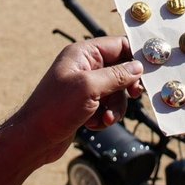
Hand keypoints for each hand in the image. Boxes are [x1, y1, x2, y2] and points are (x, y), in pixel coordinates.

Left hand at [7, 35, 144, 166]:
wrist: (33, 138)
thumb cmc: (55, 108)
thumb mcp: (90, 88)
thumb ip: (116, 75)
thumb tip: (138, 67)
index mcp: (83, 53)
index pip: (118, 46)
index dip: (135, 56)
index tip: (150, 70)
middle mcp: (84, 67)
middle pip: (121, 71)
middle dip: (125, 89)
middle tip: (135, 95)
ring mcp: (84, 87)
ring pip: (115, 93)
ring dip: (114, 108)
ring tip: (104, 119)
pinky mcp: (84, 105)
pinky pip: (106, 107)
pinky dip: (104, 117)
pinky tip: (93, 125)